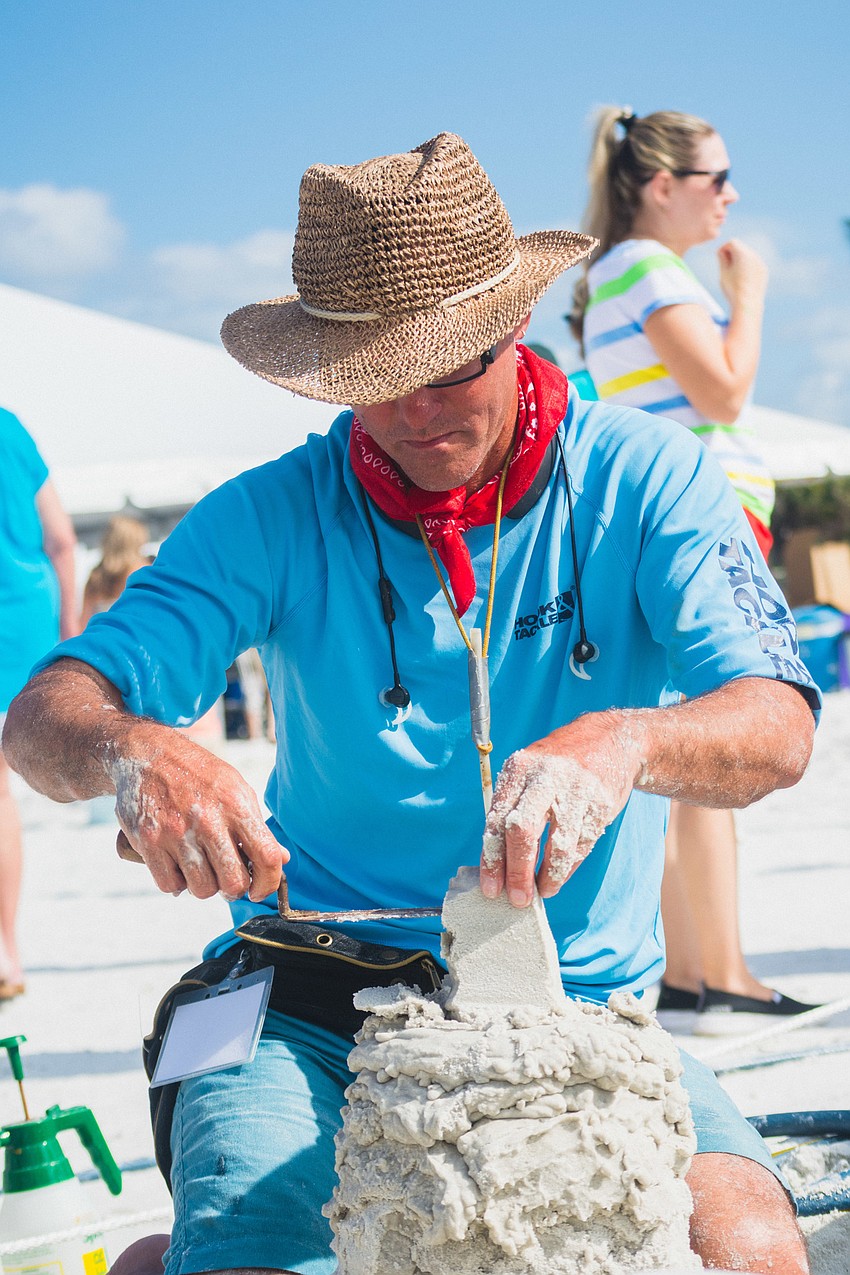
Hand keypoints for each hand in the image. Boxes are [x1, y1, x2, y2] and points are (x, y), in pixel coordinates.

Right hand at [109, 728, 286, 901]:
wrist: (148, 752)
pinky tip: (178, 865)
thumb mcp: (235, 789)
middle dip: (233, 889)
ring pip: (201, 889)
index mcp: (235, 805)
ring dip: (204, 886)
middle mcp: (207, 819)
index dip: (269, 882)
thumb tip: (281, 859)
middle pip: (233, 882)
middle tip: (227, 879)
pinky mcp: (148, 840)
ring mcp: (176, 832)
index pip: (266, 856)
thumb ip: (256, 826)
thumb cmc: (198, 773)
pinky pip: (169, 884)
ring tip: (201, 867)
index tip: (261, 889)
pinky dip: (176, 882)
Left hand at [480, 712, 643, 906]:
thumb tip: (498, 864)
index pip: (497, 820)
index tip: (490, 888)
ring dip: (546, 876)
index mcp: (519, 769)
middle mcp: (545, 777)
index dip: (492, 859)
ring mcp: (576, 789)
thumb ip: (513, 809)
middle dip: (517, 871)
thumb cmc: (559, 766)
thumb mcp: (530, 773)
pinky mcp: (601, 803)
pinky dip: (567, 868)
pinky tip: (557, 877)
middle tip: (516, 899)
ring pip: (557, 845)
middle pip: (522, 831)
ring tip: (541, 891)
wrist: (611, 741)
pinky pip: (581, 845)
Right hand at [717, 239, 767, 307]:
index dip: (723, 249)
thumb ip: (722, 259)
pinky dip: (747, 267)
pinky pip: (753, 264)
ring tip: (733, 274)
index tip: (719, 258)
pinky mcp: (763, 270)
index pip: (732, 242)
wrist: (748, 304)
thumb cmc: (733, 289)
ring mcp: (760, 263)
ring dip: (739, 260)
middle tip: (725, 266)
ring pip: (747, 255)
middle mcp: (753, 256)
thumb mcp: (723, 273)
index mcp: (743, 254)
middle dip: (732, 254)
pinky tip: (742, 279)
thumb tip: (722, 251)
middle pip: (740, 247)